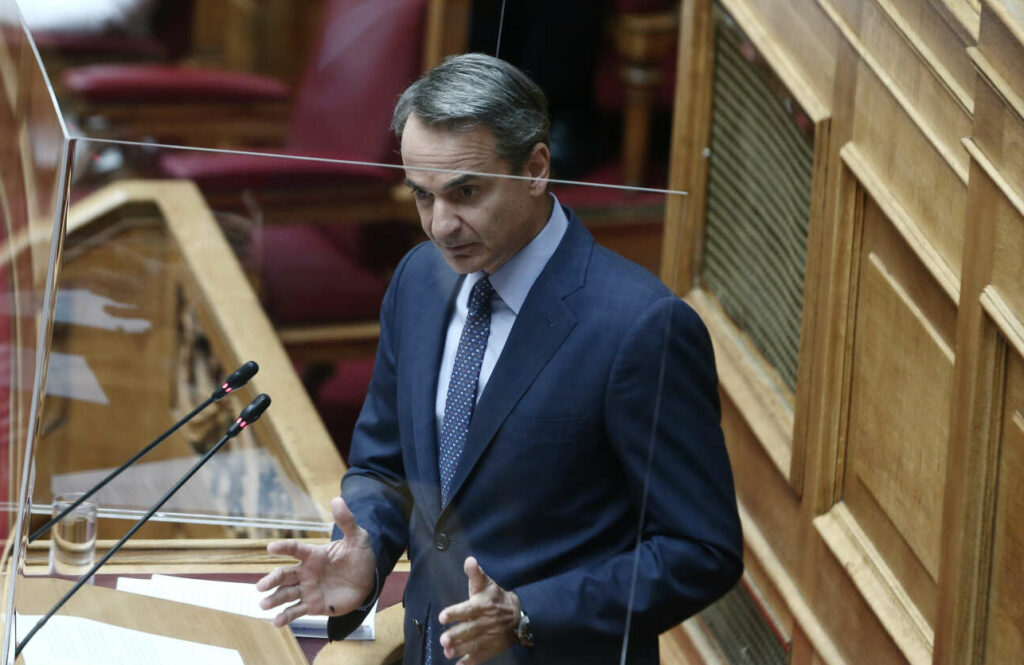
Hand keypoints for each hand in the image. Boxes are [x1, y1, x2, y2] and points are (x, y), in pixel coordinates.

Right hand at [256, 497, 375, 626]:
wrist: (366, 582)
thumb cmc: (359, 558)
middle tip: (261, 586)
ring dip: (274, 599)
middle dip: (271, 580)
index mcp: (314, 555)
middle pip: (284, 574)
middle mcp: (305, 572)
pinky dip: (285, 617)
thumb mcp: (358, 538)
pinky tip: (276, 622)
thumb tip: (337, 499)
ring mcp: (307, 589)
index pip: (295, 549)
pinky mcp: (312, 605)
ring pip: (286, 594)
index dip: (284, 547)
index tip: (271, 547)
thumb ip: (347, 521)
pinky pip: (296, 611)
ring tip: (263, 604)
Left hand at [438, 556, 519, 664]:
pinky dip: (470, 661)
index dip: (455, 613)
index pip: (468, 609)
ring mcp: (490, 636)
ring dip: (460, 649)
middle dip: (456, 635)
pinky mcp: (492, 648)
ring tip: (447, 651)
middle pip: (470, 629)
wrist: (519, 615)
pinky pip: (481, 656)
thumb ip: (475, 574)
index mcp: (483, 605)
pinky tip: (459, 664)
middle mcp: (487, 622)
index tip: (443, 617)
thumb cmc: (496, 598)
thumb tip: (469, 560)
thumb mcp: (486, 584)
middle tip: (443, 639)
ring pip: (474, 644)